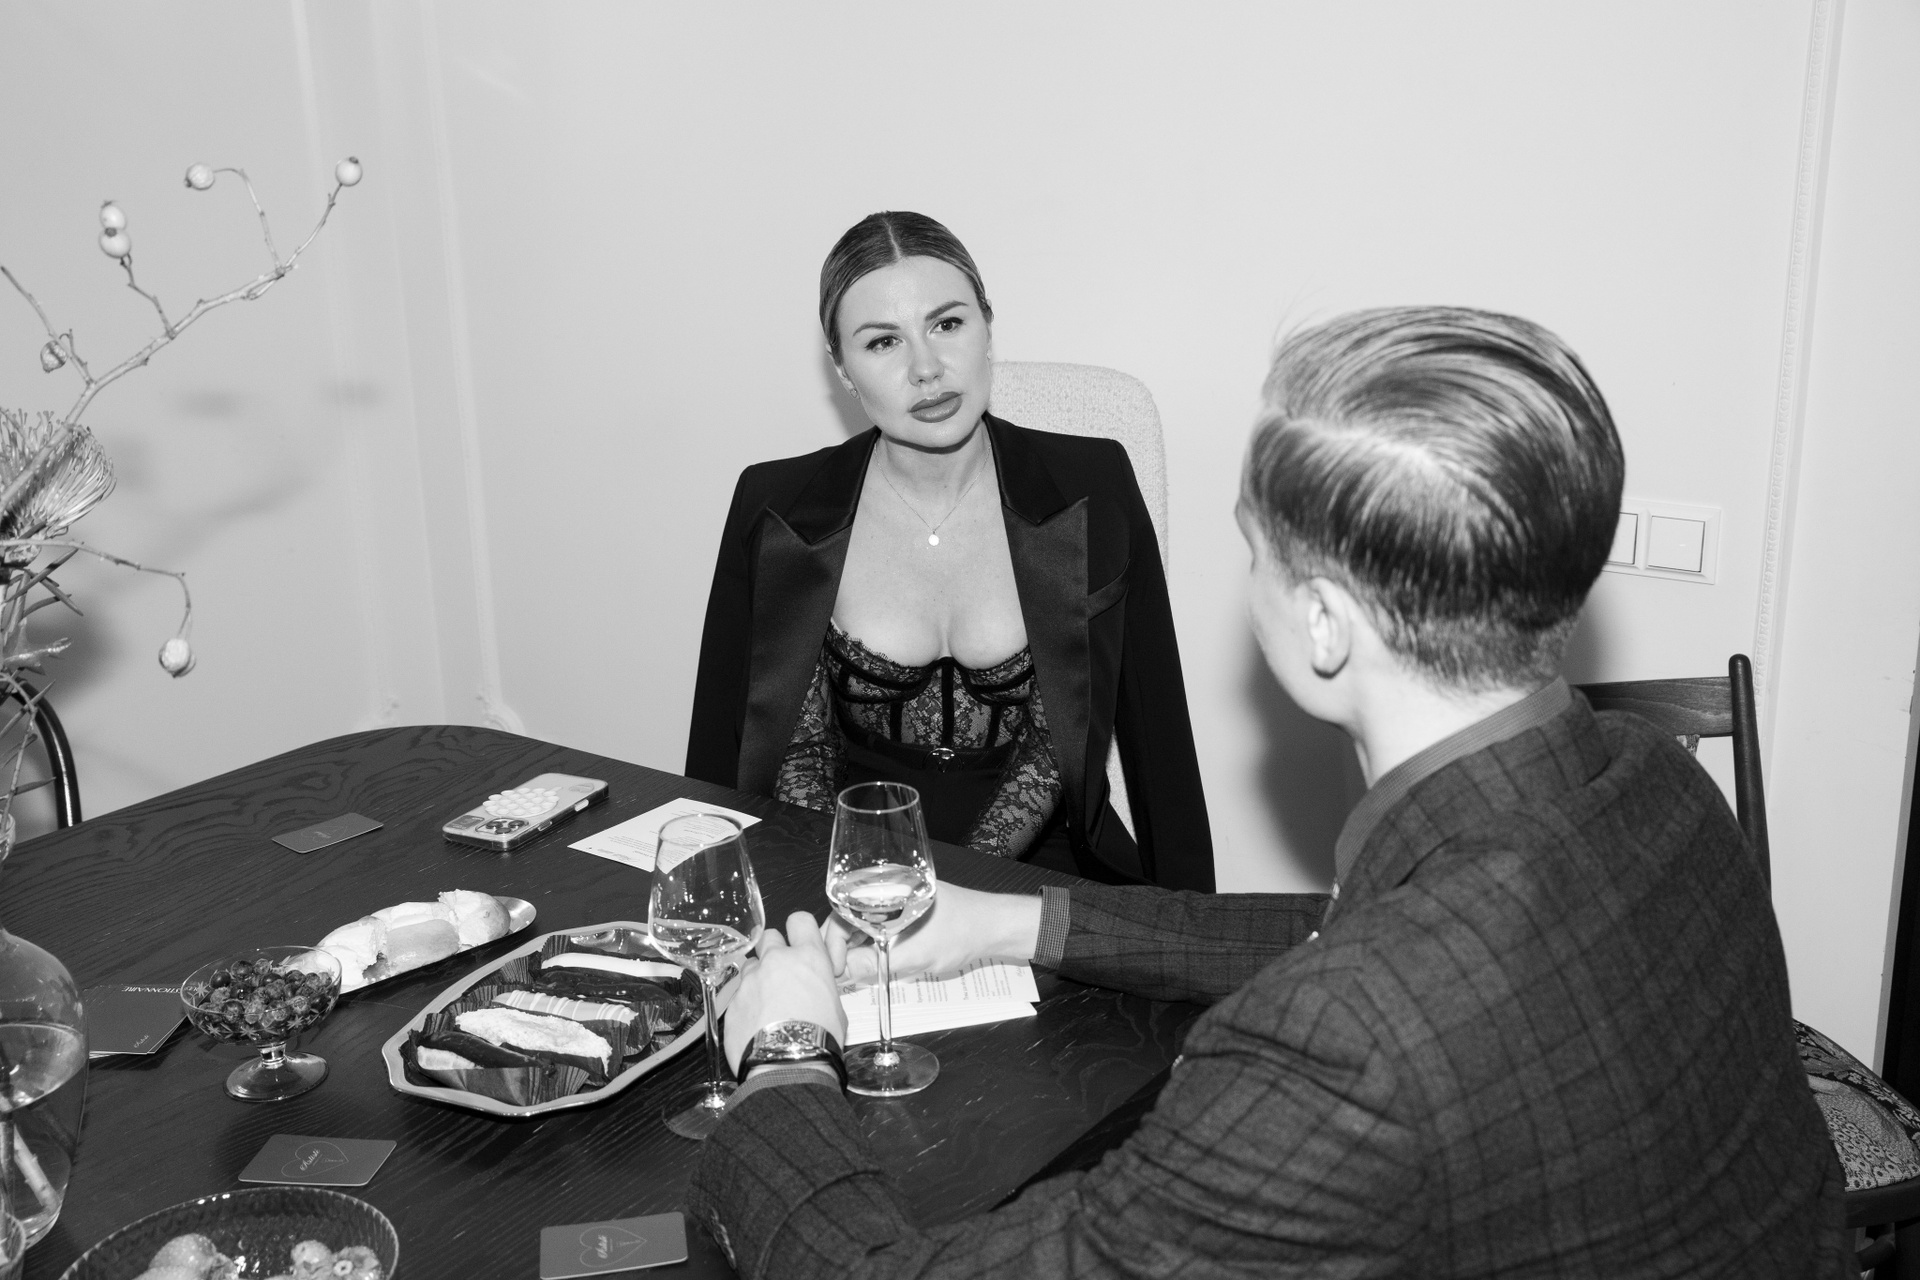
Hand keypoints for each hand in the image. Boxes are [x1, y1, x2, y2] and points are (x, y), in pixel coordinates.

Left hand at [722, 911, 848, 1074]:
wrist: (789, 1064)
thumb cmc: (819, 1038)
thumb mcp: (835, 1006)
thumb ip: (820, 987)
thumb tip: (816, 992)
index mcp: (808, 958)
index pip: (800, 920)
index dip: (799, 930)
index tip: (799, 942)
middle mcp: (777, 962)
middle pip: (769, 937)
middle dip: (773, 951)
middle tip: (781, 973)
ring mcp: (751, 980)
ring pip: (750, 966)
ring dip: (757, 978)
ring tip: (767, 1003)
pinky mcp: (734, 1002)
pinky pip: (738, 996)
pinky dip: (746, 1005)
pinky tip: (755, 1025)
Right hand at [826, 882, 1042, 985]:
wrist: (994, 929)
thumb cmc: (961, 933)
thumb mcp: (916, 953)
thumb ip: (877, 964)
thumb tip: (841, 973)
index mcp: (884, 886)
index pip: (839, 912)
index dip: (830, 943)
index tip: (835, 970)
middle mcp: (884, 890)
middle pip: (846, 919)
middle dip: (840, 950)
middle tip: (840, 979)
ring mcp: (892, 903)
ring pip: (860, 928)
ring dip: (854, 952)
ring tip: (853, 977)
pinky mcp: (902, 915)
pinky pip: (875, 931)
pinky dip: (869, 950)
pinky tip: (871, 968)